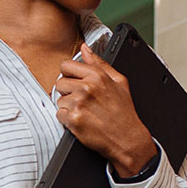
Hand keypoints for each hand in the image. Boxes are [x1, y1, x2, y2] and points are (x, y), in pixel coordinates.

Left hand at [54, 42, 157, 176]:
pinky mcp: (73, 119)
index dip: (69, 75)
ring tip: (85, 112)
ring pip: (59, 100)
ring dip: (68, 107)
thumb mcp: (119, 82)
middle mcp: (87, 88)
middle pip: (60, 83)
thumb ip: (100, 63)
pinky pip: (59, 115)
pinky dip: (67, 120)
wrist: (127, 139)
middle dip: (68, 92)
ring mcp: (79, 104)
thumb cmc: (124, 112)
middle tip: (83, 101)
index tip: (76, 83)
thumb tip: (85, 48)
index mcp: (97, 76)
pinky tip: (82, 121)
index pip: (66, 65)